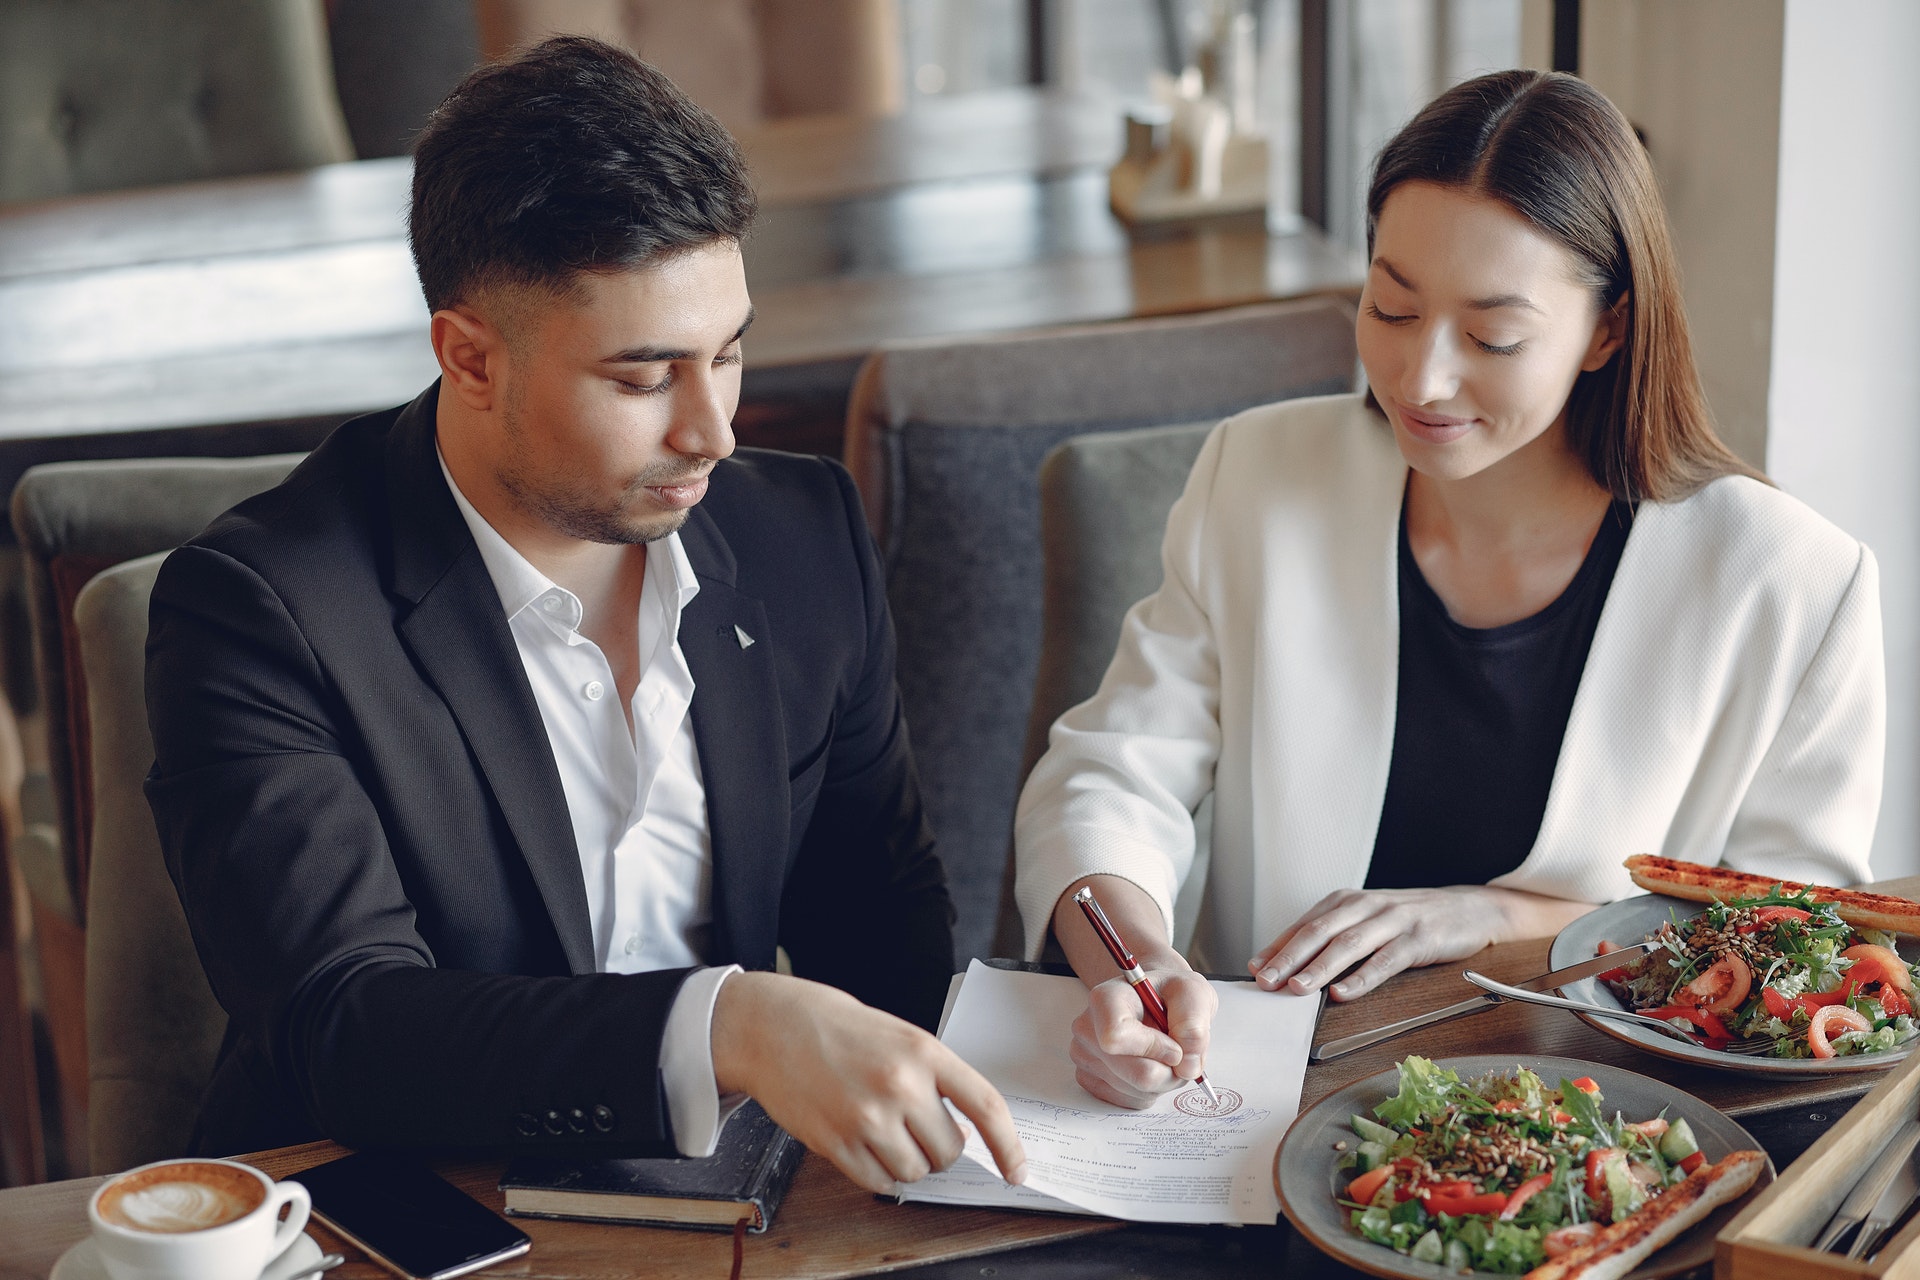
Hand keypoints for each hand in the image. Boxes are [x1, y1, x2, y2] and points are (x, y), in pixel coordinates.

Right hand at [710, 971, 1025, 1192]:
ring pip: (916, 1171)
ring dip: (909, 1162)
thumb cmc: (839, 1028)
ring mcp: (867, 1117)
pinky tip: (866, 1147)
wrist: (773, 1026)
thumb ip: (934, 1078)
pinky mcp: (835, 1143)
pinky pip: (878, 1183)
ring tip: (885, 1132)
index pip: (986, 1106)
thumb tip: (965, 1132)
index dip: (1008, 1145)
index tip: (1017, 1170)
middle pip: (950, 1150)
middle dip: (940, 1148)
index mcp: (924, 1052)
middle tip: (916, 1127)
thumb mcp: (900, 1036)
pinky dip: (880, 1175)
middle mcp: (900, 1085)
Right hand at [1069, 962, 1216, 1108]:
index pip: (1116, 1037)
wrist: (1154, 998)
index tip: (1174, 1044)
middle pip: (1136, 1074)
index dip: (1154, 1048)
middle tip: (1180, 1052)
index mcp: (1106, 998)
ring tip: (1164, 1054)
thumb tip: (1186, 1066)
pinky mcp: (1090, 1079)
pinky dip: (1149, 1091)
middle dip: (1169, 1071)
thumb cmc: (1169, 993)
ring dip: (1162, 1080)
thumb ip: (1193, 1024)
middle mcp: (1087, 1028)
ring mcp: (1084, 1056)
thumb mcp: (1192, 993)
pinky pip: (1129, 1101)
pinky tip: (1151, 1065)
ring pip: (1136, 1091)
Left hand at [1247, 886, 1593, 1000]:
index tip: (1254, 971)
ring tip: (1296, 989)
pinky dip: (1362, 978)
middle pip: (1319, 932)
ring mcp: (1392, 921)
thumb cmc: (1410, 920)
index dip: (1278, 948)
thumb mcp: (1365, 922)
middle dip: (1289, 958)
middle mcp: (1365, 906)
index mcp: (1346, 901)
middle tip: (1265, 981)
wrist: (1470, 908)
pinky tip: (1343, 993)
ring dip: (1319, 968)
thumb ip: (1328, 939)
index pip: (1304, 925)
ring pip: (1348, 945)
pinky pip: (1385, 960)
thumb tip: (1281, 964)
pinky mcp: (1418, 939)